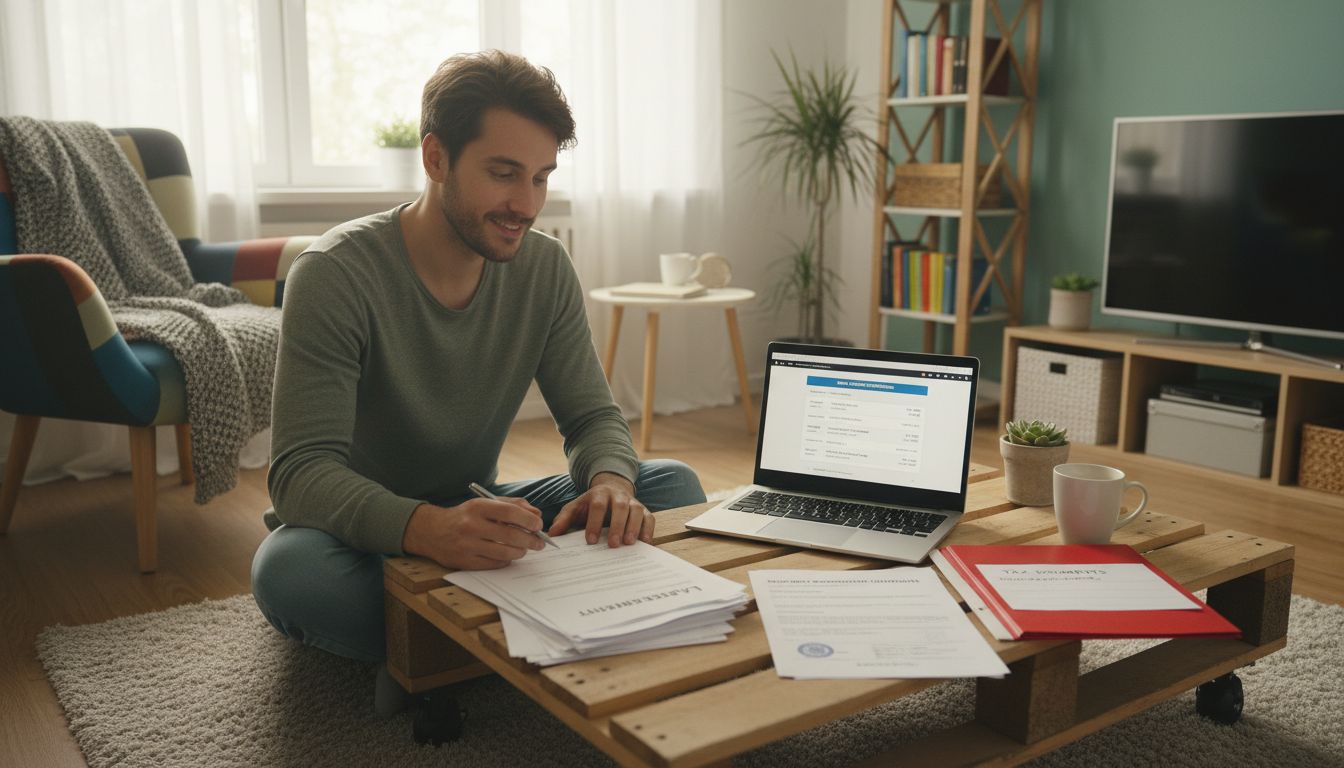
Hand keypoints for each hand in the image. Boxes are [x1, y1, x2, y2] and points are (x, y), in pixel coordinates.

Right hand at [402, 495, 545, 569]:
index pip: (510, 512)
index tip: (538, 525)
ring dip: (520, 552)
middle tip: (540, 543)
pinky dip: (506, 560)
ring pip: (505, 552)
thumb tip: (536, 515)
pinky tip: (508, 555)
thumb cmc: (465, 516)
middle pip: (510, 535)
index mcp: (478, 507)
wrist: (432, 531)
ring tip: (524, 549)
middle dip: (531, 540)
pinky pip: (494, 563)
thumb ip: (512, 505)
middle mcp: (471, 525)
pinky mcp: (465, 562)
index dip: (529, 520)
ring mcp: (467, 545)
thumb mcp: (485, 503)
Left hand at [549, 472, 653, 546]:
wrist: (611, 489)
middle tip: (613, 544)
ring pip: (637, 511)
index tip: (591, 540)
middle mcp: (618, 496)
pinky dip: (648, 529)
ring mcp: (633, 502)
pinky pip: (649, 518)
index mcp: (599, 494)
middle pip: (620, 507)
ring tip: (629, 544)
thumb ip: (564, 519)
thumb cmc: (590, 504)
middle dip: (617, 526)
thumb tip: (552, 535)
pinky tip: (645, 542)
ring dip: (634, 527)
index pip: (597, 506)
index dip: (594, 523)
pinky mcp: (644, 510)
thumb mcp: (575, 507)